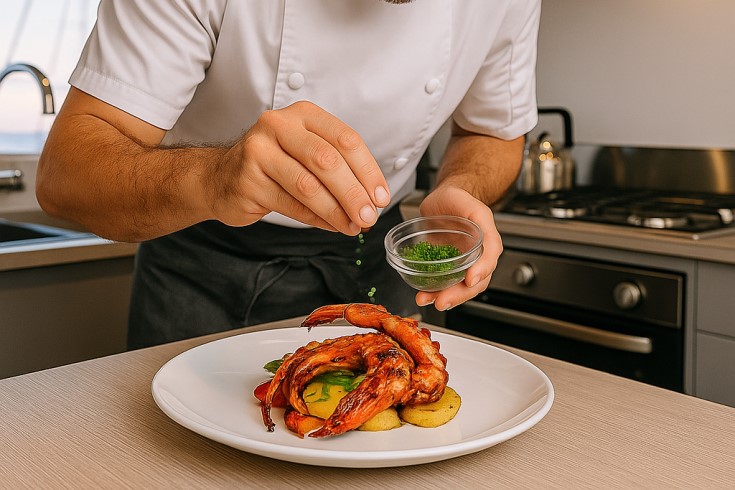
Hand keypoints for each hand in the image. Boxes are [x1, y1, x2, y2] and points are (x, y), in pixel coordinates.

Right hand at [208, 100, 389, 234]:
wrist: (220, 177)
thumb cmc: (273, 165)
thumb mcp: (307, 152)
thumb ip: (339, 168)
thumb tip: (372, 199)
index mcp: (302, 114)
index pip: (345, 140)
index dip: (368, 171)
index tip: (382, 197)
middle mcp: (278, 126)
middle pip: (327, 161)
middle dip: (354, 193)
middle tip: (370, 216)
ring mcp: (259, 152)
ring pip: (308, 185)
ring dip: (336, 210)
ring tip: (353, 226)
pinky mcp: (247, 180)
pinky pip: (291, 204)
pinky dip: (316, 219)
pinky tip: (332, 226)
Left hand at [415, 186, 501, 310]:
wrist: (442, 200)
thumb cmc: (460, 201)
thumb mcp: (474, 207)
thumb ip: (481, 223)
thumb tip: (486, 247)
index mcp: (487, 244)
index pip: (488, 262)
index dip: (480, 272)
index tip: (469, 280)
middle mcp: (476, 258)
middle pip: (473, 284)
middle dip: (457, 295)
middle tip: (442, 301)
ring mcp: (460, 265)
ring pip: (457, 288)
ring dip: (442, 297)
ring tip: (426, 299)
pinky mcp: (445, 268)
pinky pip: (442, 283)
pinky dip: (432, 291)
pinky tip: (422, 294)